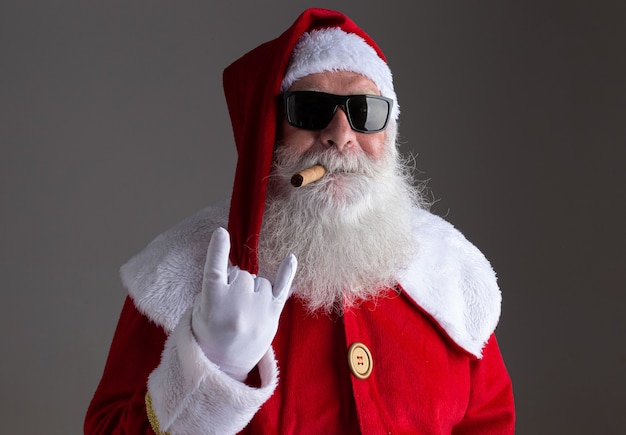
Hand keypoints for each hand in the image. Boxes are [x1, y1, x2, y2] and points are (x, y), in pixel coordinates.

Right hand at [191, 227, 296, 380]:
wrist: (225, 365)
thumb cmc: (209, 333)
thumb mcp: (199, 309)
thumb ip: (215, 285)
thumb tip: (236, 265)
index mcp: (213, 302)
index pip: (215, 269)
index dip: (218, 249)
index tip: (221, 233)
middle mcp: (237, 304)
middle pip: (242, 274)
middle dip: (236, 283)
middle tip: (230, 306)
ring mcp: (258, 310)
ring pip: (260, 281)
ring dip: (253, 290)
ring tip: (244, 312)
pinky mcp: (273, 316)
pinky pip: (283, 289)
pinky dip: (287, 273)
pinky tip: (290, 258)